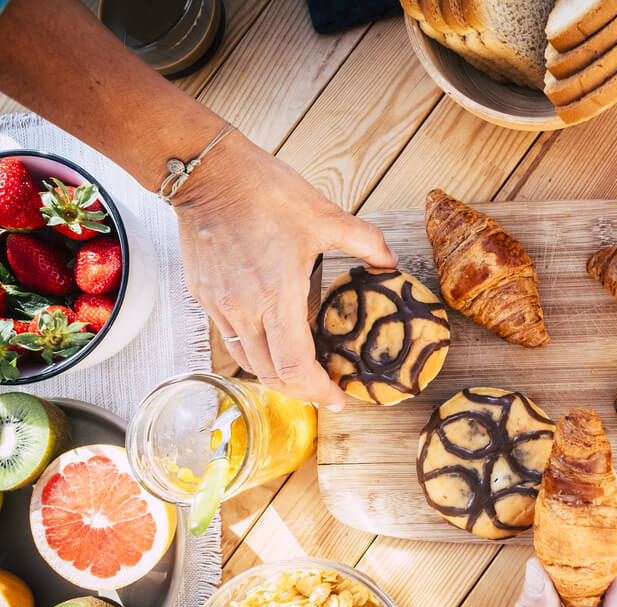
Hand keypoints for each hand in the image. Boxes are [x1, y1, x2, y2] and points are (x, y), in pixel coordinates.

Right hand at [173, 131, 396, 407]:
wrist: (208, 174)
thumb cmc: (266, 192)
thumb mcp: (326, 215)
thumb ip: (366, 243)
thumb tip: (391, 263)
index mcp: (277, 297)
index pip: (295, 367)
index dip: (318, 390)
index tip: (338, 398)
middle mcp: (244, 310)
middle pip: (271, 375)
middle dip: (300, 391)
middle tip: (325, 389)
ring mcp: (220, 306)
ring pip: (247, 361)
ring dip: (275, 374)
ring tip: (300, 371)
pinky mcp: (203, 296)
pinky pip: (230, 337)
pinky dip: (254, 349)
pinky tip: (272, 338)